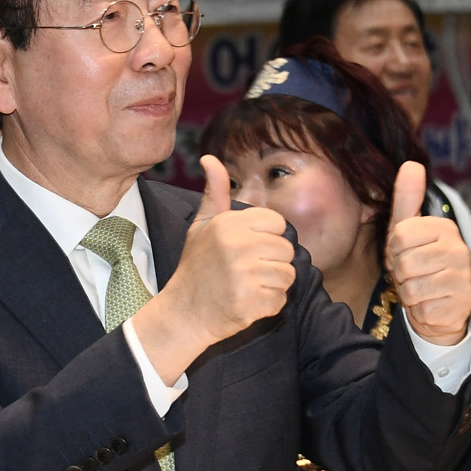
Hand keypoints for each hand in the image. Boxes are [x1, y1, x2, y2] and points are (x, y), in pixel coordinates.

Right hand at [131, 153, 294, 385]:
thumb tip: (210, 158)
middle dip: (272, 262)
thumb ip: (215, 192)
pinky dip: (268, 305)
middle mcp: (238, 246)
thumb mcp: (201, 225)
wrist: (183, 313)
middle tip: (246, 271)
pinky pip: (281, 299)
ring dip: (272, 285)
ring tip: (246, 286)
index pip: (277, 223)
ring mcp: (245, 276)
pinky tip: (246, 302)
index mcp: (229, 224)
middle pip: (286, 250)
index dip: (266, 237)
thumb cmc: (196, 267)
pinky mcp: (251, 303)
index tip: (247, 249)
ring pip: (288, 275)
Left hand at [386, 161, 470, 345]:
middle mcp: (459, 249)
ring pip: (412, 287)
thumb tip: (412, 163)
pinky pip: (421, 308)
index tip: (405, 253)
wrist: (440, 306)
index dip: (394, 250)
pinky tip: (430, 304)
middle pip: (404, 263)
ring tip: (421, 288)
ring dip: (408, 293)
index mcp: (444, 227)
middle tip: (413, 274)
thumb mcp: (407, 231)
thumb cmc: (419, 265)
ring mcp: (463, 277)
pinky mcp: (460, 303)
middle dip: (400, 274)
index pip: (399, 235)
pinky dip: (419, 310)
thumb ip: (408, 199)